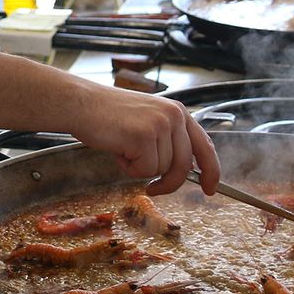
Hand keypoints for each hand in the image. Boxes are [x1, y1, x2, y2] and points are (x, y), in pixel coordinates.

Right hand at [67, 88, 221, 196]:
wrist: (82, 104)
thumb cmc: (109, 115)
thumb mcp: (148, 120)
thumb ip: (169, 140)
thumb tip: (185, 169)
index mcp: (178, 111)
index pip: (205, 145)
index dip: (211, 170)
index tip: (210, 188)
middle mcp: (174, 116)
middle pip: (184, 165)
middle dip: (169, 183)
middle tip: (153, 189)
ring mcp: (160, 125)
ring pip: (161, 169)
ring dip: (140, 168)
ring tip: (124, 149)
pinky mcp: (144, 136)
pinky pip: (145, 170)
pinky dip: (129, 168)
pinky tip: (118, 150)